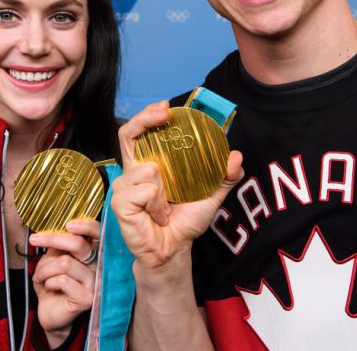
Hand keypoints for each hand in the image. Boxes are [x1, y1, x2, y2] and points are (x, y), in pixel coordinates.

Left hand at [29, 219, 99, 345]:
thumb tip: (56, 228)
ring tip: (39, 276)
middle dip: (53, 239)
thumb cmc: (53, 284)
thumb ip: (58, 245)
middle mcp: (99, 266)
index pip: (98, 233)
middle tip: (34, 240)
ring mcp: (95, 283)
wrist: (50, 313)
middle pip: (79, 244)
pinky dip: (48, 282)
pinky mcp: (88, 298)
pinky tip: (48, 288)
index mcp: (94, 253)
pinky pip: (63, 281)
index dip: (86, 225)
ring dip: (45, 269)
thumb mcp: (52, 259)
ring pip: (66, 263)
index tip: (67, 224)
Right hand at [110, 101, 243, 269]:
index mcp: (149, 164)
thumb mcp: (211, 195)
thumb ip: (224, 176)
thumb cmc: (184, 221)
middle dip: (145, 119)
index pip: (140, 132)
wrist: (174, 249)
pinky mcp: (120, 202)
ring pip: (148, 168)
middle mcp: (133, 171)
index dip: (148, 114)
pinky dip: (157, 203)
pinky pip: (145, 190)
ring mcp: (124, 186)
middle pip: (127, 134)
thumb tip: (236, 156)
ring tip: (167, 206)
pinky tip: (156, 215)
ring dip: (165, 189)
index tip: (167, 107)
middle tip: (165, 114)